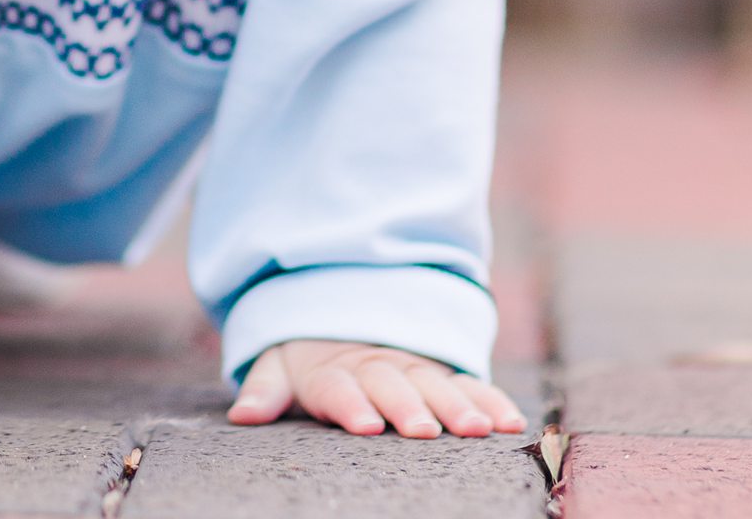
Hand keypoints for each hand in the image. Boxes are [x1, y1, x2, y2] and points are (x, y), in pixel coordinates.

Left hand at [229, 339, 524, 437]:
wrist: (343, 320)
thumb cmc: (308, 360)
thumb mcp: (280, 367)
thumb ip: (266, 389)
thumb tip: (242, 414)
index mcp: (333, 371)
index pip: (340, 388)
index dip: (351, 405)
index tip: (365, 425)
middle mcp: (376, 368)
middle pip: (393, 386)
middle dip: (410, 407)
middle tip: (426, 430)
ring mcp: (411, 369)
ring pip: (436, 385)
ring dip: (459, 405)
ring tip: (478, 430)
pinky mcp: (441, 375)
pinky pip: (469, 384)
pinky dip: (490, 399)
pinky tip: (510, 421)